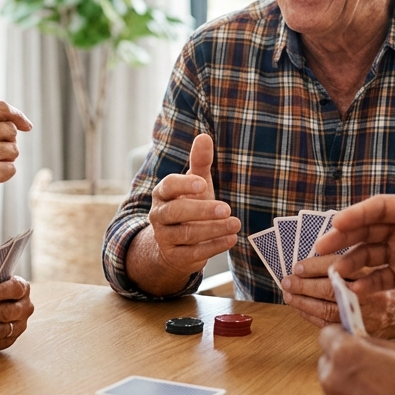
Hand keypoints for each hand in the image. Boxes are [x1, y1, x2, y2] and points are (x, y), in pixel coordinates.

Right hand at [145, 133, 240, 277]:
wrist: (176, 245)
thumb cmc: (189, 206)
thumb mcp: (196, 184)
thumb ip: (200, 162)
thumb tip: (204, 136)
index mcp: (163, 194)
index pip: (167, 186)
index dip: (183, 185)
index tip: (203, 183)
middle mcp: (159, 216)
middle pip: (175, 212)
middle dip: (201, 210)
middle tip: (227, 208)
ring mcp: (165, 238)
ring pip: (187, 234)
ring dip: (213, 230)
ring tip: (235, 223)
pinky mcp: (175, 257)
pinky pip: (194, 253)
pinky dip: (214, 246)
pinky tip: (231, 239)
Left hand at [282, 255, 394, 337]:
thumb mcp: (392, 258)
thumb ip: (362, 254)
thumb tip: (325, 246)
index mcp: (379, 274)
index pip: (340, 268)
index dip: (316, 267)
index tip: (298, 265)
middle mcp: (373, 299)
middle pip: (330, 290)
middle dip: (304, 285)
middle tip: (287, 280)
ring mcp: (368, 318)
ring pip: (328, 310)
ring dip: (304, 302)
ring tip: (288, 294)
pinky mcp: (363, 332)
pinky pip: (332, 326)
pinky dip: (313, 317)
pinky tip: (301, 308)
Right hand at [313, 194, 394, 312]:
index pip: (381, 208)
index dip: (357, 215)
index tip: (337, 224)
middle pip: (368, 230)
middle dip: (344, 238)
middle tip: (322, 248)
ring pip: (369, 255)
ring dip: (351, 262)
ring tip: (336, 273)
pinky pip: (380, 279)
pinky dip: (367, 283)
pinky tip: (355, 289)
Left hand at [317, 325, 394, 394]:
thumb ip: (374, 344)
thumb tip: (361, 342)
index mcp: (346, 355)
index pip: (327, 335)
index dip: (341, 337)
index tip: (350, 341)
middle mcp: (332, 381)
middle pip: (328, 364)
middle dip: (344, 365)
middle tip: (369, 372)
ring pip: (333, 392)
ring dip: (348, 391)